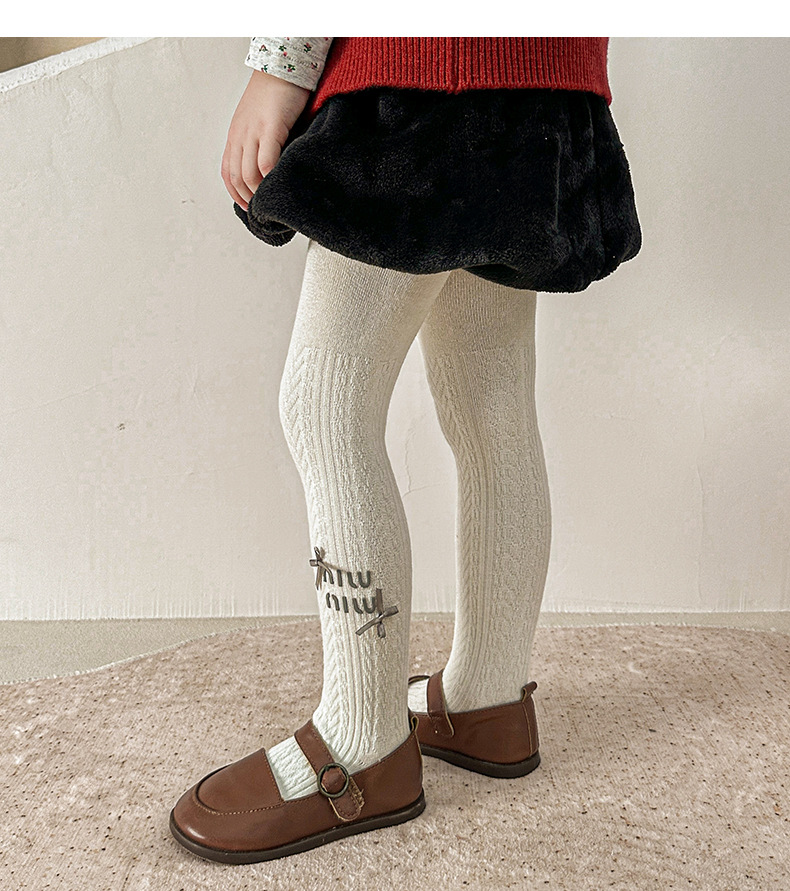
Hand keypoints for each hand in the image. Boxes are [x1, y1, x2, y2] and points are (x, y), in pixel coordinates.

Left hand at [221, 69, 310, 210]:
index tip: (248, 207)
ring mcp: (253, 132)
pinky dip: (269, 178)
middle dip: (246, 199)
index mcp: (235, 135)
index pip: (227, 172)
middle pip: (235, 177)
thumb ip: (260, 144)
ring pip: (248, 174)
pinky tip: (278, 185)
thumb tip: (267, 170)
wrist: (283, 66)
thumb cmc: (275, 93)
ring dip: (258, 193)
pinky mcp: (270, 128)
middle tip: (260, 211)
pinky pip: (265, 162)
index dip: (235, 194)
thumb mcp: (260, 122)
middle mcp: (240, 135)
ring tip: (270, 202)